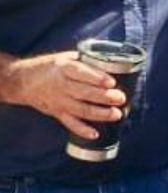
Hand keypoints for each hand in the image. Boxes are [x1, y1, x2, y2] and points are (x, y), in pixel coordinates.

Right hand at [0, 52, 124, 139]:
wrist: (21, 81)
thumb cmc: (48, 67)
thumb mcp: (65, 57)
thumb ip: (85, 61)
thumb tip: (112, 63)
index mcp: (63, 68)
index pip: (81, 73)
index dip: (97, 78)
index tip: (112, 82)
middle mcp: (60, 85)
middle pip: (84, 93)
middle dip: (104, 97)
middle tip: (121, 98)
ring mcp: (58, 101)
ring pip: (80, 109)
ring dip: (99, 114)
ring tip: (116, 114)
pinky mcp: (56, 112)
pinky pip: (69, 123)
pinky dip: (82, 130)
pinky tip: (95, 134)